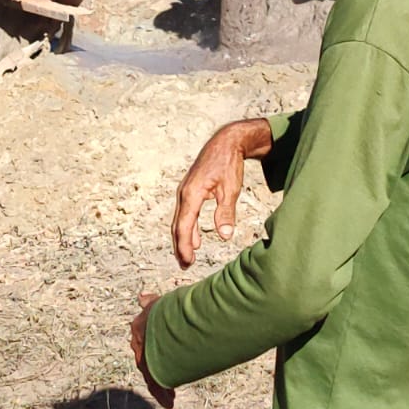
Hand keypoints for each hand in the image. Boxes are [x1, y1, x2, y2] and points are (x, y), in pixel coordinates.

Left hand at [129, 293, 174, 408]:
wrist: (164, 322)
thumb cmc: (165, 310)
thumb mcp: (158, 303)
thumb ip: (150, 303)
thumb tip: (142, 298)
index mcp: (139, 330)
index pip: (143, 344)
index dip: (154, 351)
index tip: (163, 356)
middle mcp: (138, 345)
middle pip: (148, 362)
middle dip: (159, 370)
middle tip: (168, 381)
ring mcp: (144, 358)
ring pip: (153, 375)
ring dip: (162, 386)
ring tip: (171, 396)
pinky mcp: (150, 370)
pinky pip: (156, 385)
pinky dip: (162, 394)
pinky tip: (169, 403)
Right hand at [171, 120, 262, 268]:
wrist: (225, 142)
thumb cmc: (228, 164)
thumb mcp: (231, 188)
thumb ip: (226, 213)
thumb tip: (224, 236)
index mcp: (192, 194)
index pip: (184, 226)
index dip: (184, 246)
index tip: (187, 262)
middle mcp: (184, 193)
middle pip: (178, 225)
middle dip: (180, 246)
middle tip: (185, 265)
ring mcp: (185, 191)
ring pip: (180, 220)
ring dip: (183, 239)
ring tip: (188, 257)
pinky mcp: (190, 190)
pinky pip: (186, 213)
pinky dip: (189, 228)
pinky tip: (196, 239)